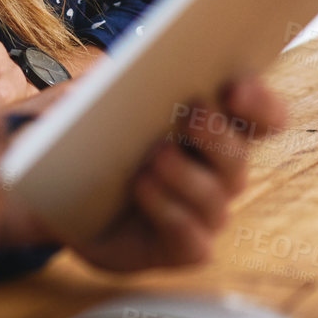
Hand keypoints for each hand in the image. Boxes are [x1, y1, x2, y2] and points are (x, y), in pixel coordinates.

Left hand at [0, 75, 285, 266]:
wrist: (57, 188)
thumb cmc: (87, 133)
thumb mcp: (96, 96)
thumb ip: (117, 79)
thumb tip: (133, 68)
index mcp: (212, 126)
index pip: (261, 118)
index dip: (260, 103)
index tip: (235, 87)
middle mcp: (217, 172)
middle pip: (237, 156)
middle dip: (217, 134)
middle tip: (191, 113)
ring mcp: (201, 214)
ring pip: (215, 199)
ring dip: (186, 175)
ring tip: (154, 156)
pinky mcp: (178, 248)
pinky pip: (193, 242)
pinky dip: (171, 214)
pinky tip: (142, 188)